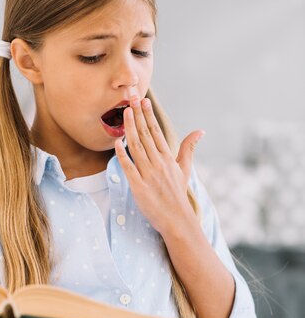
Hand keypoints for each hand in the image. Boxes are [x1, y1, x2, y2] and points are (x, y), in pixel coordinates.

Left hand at [114, 90, 204, 236]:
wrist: (177, 219)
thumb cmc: (178, 194)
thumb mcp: (185, 169)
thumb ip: (189, 148)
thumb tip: (200, 130)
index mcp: (168, 158)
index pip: (156, 132)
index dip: (148, 115)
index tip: (143, 100)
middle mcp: (158, 163)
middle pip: (145, 135)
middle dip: (138, 115)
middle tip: (131, 98)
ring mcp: (148, 174)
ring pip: (137, 147)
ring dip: (130, 128)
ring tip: (125, 112)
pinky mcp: (139, 186)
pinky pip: (129, 167)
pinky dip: (122, 154)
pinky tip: (117, 142)